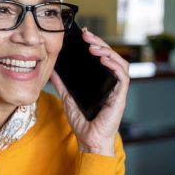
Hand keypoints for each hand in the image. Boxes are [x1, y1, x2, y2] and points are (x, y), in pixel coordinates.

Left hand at [50, 28, 129, 156]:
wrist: (88, 140)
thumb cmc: (82, 121)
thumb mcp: (68, 98)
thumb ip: (61, 84)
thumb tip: (51, 69)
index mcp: (101, 81)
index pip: (101, 57)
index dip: (95, 44)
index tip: (84, 34)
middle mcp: (111, 83)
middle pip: (110, 56)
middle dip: (99, 43)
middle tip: (87, 36)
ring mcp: (117, 89)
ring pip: (120, 63)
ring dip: (107, 51)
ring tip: (93, 46)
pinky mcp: (119, 97)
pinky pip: (123, 77)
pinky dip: (114, 66)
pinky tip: (104, 59)